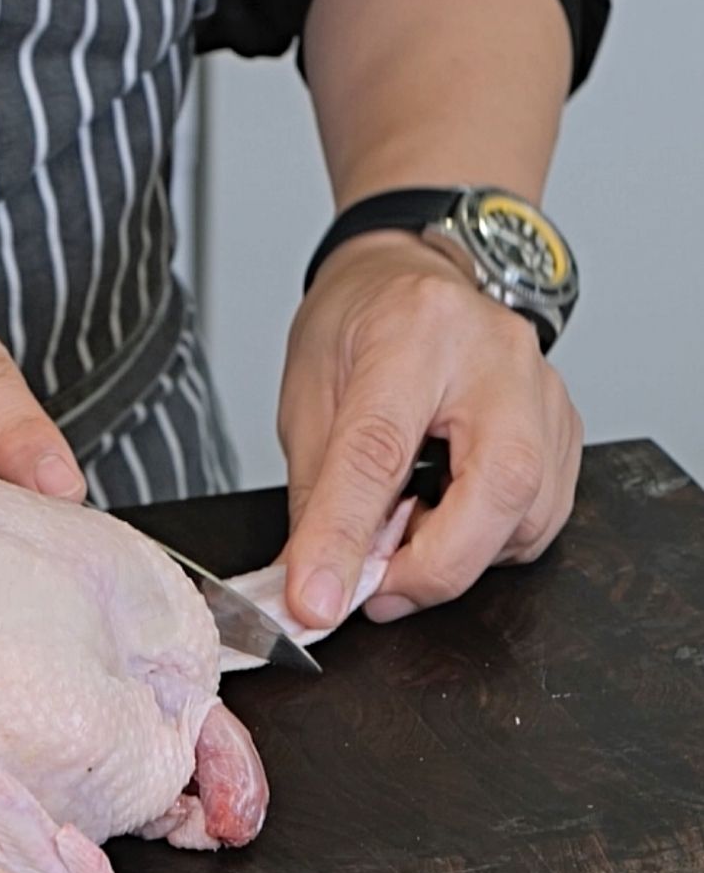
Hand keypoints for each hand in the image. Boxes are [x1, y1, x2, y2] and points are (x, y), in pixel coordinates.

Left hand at [278, 231, 581, 626]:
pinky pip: (542, 514)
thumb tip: (313, 580)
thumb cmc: (358, 322)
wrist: (409, 273)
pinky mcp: (563, 424)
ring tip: (402, 545)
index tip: (316, 599)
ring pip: (530, 513)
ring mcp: (543, 389)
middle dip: (434, 565)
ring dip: (460, 557)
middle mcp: (495, 357)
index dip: (344, 536)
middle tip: (376, 593)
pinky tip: (445, 522)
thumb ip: (316, 493)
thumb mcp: (308, 395)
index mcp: (413, 333)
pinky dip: (490, 542)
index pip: (378, 450)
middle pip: (496, 485)